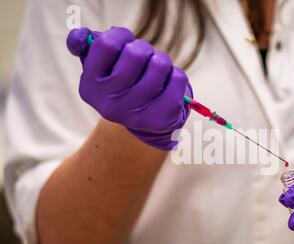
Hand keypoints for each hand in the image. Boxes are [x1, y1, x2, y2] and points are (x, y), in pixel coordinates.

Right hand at [66, 27, 191, 149]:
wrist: (143, 123)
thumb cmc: (122, 84)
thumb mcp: (100, 67)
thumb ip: (86, 46)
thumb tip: (80, 35)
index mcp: (90, 87)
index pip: (106, 44)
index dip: (121, 35)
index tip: (126, 41)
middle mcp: (110, 104)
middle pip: (136, 53)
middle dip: (144, 49)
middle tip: (144, 59)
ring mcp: (136, 114)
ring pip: (160, 64)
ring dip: (162, 61)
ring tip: (156, 72)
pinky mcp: (161, 119)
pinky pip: (178, 79)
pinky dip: (176, 76)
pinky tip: (167, 85)